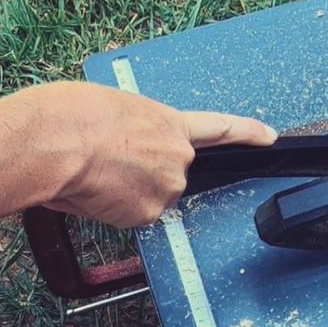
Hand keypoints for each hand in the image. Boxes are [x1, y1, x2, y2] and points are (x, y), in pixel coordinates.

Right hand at [21, 82, 276, 227]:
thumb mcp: (109, 110)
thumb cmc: (72, 117)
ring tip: (95, 174)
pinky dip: (112, 209)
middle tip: (107, 164)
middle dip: (141, 174)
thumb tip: (117, 156)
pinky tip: (95, 192)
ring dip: (125, 192)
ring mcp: (167, 186)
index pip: (220, 128)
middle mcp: (177, 156)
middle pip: (168, 174)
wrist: (59, 141)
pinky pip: (132, 216)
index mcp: (168, 122)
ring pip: (149, 197)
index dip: (247, 132)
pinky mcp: (149, 212)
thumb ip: (129, 133)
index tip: (268, 135)